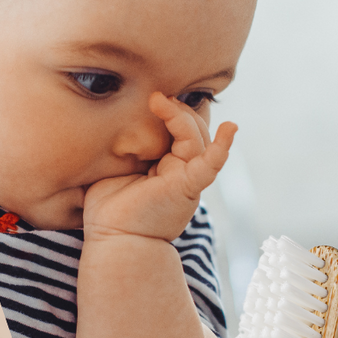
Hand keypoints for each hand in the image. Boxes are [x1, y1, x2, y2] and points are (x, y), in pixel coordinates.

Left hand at [82, 92, 235, 241]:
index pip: (177, 131)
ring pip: (197, 139)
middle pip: (192, 131)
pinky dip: (222, 147)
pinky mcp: (188, 187)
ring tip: (161, 101)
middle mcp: (182, 170)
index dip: (170, 111)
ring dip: (182, 117)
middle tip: (155, 97)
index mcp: (166, 166)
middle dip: (177, 110)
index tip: (151, 96)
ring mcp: (187, 178)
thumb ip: (119, 150)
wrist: (114, 241)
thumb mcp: (112, 170)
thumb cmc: (109, 211)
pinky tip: (231, 128)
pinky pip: (210, 165)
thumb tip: (105, 123)